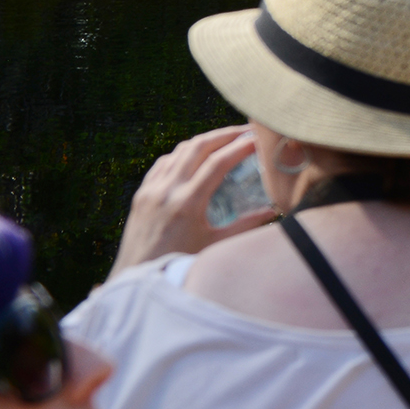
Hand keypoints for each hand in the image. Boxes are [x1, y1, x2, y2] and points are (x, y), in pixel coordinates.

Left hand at [112, 127, 271, 274]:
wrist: (136, 277)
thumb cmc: (177, 264)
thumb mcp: (213, 245)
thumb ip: (245, 225)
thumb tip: (273, 210)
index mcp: (186, 203)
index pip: (218, 162)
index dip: (241, 146)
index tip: (258, 138)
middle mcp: (167, 191)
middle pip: (199, 146)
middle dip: (225, 135)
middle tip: (246, 131)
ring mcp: (151, 190)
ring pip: (180, 150)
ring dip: (205, 140)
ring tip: (225, 140)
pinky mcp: (141, 194)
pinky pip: (164, 163)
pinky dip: (183, 154)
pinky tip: (195, 158)